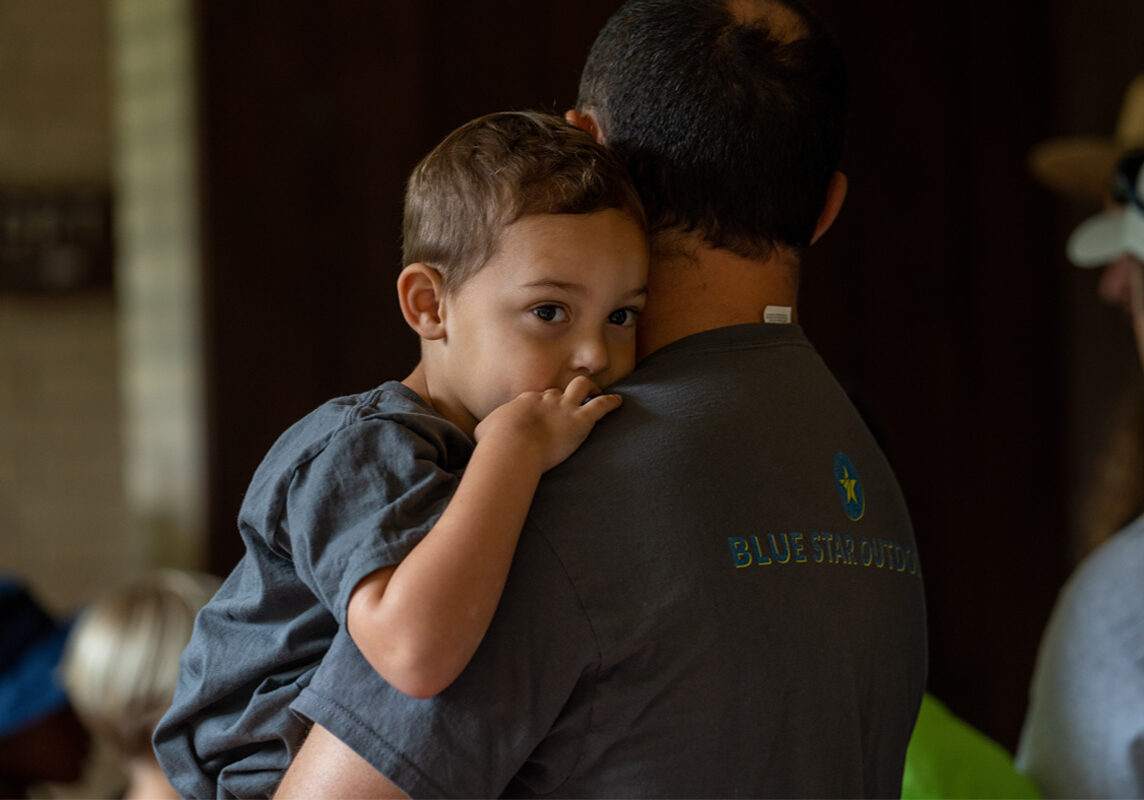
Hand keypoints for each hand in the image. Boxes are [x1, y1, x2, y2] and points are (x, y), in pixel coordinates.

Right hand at [473, 376, 621, 471]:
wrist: (512, 445)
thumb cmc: (495, 442)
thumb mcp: (484, 432)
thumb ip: (488, 430)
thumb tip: (481, 436)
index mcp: (525, 400)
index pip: (537, 397)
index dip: (542, 403)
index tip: (543, 411)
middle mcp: (546, 398)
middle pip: (558, 390)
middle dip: (564, 394)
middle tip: (569, 399)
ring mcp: (564, 407)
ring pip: (581, 387)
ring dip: (589, 387)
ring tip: (596, 390)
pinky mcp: (580, 420)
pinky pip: (600, 405)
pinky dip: (611, 402)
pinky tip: (619, 402)